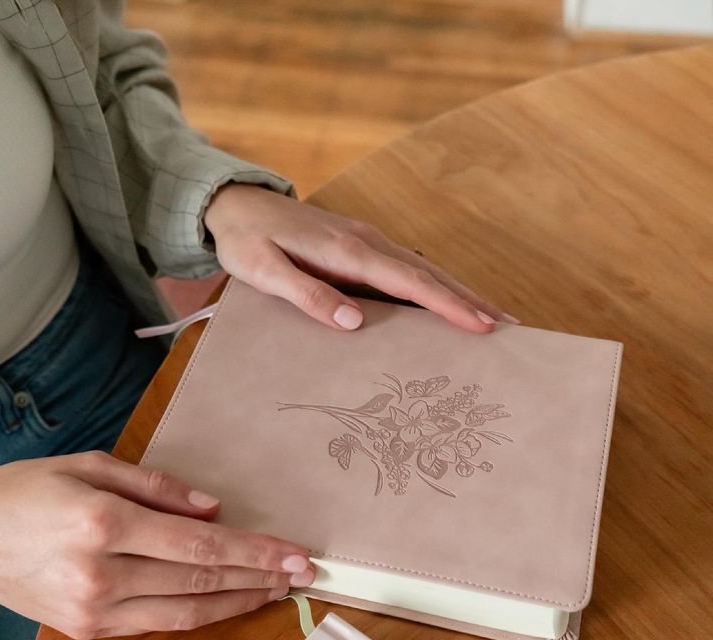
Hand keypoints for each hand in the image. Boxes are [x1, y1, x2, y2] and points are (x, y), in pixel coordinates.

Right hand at [0, 452, 313, 639]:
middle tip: (303, 573)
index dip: (256, 551)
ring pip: (188, 612)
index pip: (201, 544)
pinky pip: (160, 624)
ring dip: (240, 601)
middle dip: (261, 577)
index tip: (296, 553)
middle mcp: (102, 572)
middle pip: (203, 580)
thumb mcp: (89, 465)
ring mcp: (95, 610)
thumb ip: (156, 486)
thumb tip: (213, 509)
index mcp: (103, 523)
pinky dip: (202, 614)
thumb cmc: (26, 492)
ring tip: (278, 590)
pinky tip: (229, 601)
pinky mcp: (89, 631)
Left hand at [204, 184, 519, 332]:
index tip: (484, 326)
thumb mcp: (264, 272)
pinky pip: (409, 269)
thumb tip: (354, 322)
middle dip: (472, 300)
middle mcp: (367, 243)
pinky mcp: (362, 247)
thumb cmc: (247, 242)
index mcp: (348, 252)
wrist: (236, 204)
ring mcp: (368, 242)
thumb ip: (308, 295)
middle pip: (431, 274)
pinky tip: (450, 302)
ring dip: (461, 293)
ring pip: (425, 270)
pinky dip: (437, 286)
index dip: (449, 306)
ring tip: (494, 318)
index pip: (410, 283)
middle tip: (512, 327)